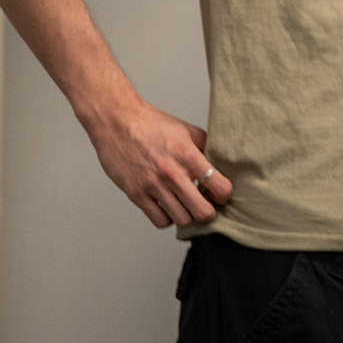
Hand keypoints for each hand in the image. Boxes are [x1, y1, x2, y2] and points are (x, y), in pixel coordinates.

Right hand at [80, 93, 234, 228]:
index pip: (220, 186)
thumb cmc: (152, 125)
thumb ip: (205, 149)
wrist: (117, 122)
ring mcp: (153, 186)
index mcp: (188, 155)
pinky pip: (159, 220)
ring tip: (185, 205)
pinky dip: (167, 218)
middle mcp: (172, 173)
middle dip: (209, 212)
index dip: (224, 194)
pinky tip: (168, 207)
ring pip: (181, 220)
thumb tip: (220, 167)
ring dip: (187, 215)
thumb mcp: (187, 131)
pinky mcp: (136, 194)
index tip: (220, 193)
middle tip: (206, 205)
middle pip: (202, 211)